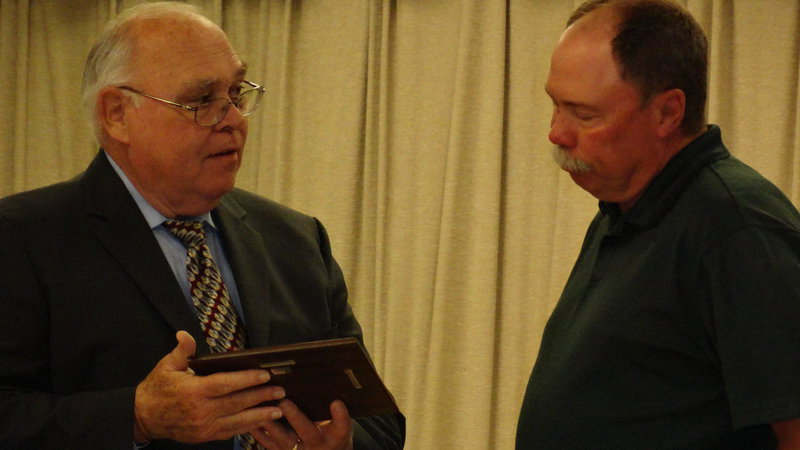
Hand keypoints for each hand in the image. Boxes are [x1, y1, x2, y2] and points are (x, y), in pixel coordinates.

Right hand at [133, 331, 285, 442]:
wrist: (142, 417)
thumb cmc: (157, 388)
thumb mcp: (167, 365)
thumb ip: (182, 350)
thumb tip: (185, 335)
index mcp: (193, 391)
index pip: (225, 384)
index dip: (246, 379)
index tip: (265, 375)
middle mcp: (200, 411)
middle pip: (236, 403)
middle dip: (261, 396)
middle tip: (280, 390)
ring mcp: (203, 427)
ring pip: (237, 421)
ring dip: (260, 415)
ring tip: (278, 409)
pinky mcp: (204, 436)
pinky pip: (230, 432)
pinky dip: (247, 427)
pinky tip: (261, 422)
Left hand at [251, 399, 353, 449]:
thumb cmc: (332, 436)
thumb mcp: (340, 426)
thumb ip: (336, 412)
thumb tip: (327, 387)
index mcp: (337, 436)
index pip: (342, 426)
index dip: (340, 415)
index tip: (336, 402)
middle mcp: (318, 445)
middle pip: (308, 433)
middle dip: (296, 417)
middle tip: (285, 401)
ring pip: (284, 440)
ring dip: (271, 423)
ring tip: (261, 407)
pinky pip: (269, 445)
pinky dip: (259, 432)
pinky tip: (251, 418)